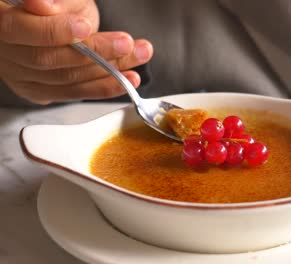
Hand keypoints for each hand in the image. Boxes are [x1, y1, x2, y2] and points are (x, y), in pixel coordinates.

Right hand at [0, 0, 152, 104]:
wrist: (47, 21)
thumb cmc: (54, 4)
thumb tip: (43, 5)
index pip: (20, 29)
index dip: (54, 31)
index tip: (84, 26)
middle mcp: (5, 54)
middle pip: (48, 58)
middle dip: (94, 52)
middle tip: (127, 43)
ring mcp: (21, 77)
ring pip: (65, 79)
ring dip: (109, 70)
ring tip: (139, 56)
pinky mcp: (40, 91)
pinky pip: (74, 93)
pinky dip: (105, 87)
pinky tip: (128, 78)